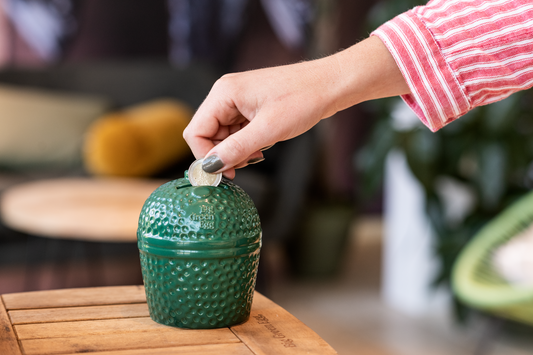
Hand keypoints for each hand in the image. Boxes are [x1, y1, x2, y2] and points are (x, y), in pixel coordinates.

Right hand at [183, 36, 408, 178]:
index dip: (206, 156)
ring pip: (223, 136)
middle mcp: (225, 94)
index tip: (225, 174)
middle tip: (247, 164)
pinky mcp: (249, 107)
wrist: (330, 85)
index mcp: (223, 93)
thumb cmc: (303, 100)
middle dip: (224, 154)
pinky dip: (246, 144)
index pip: (196, 131)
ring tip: (260, 153)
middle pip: (207, 134)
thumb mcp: (268, 130)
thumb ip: (235, 149)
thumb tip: (210, 167)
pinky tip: (263, 146)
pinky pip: (236, 132)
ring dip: (237, 151)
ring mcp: (237, 100)